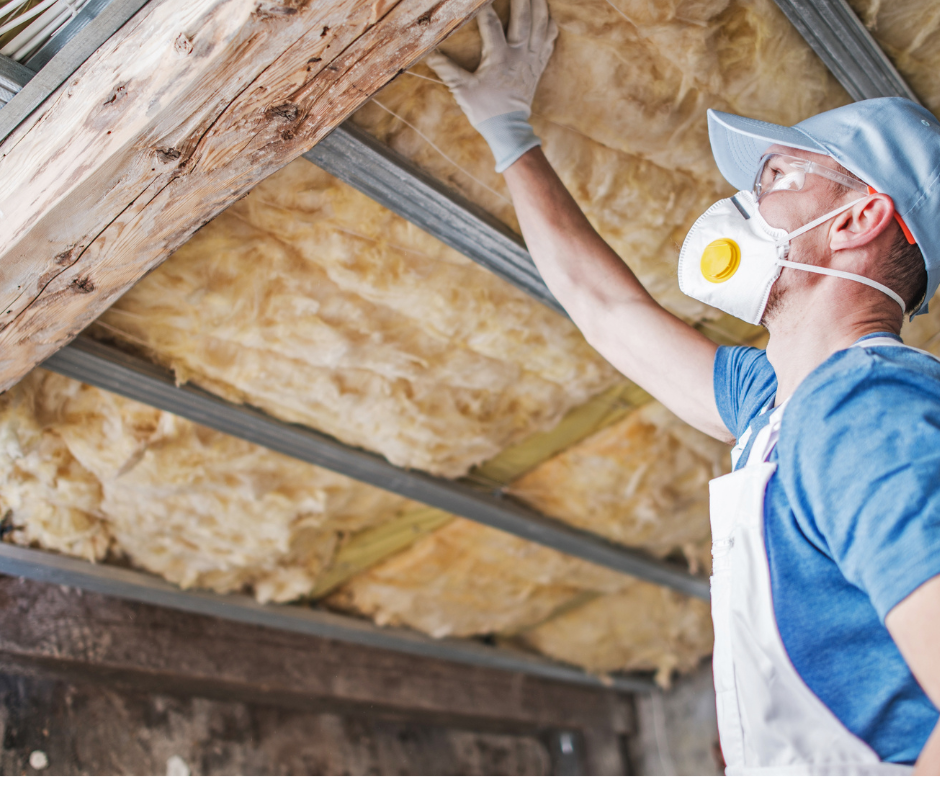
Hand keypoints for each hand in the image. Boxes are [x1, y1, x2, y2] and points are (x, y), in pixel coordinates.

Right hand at [426, 0, 556, 128]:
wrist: (508, 129)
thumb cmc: (484, 109)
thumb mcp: (462, 89)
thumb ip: (446, 69)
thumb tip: (428, 52)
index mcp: (499, 58)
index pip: (492, 24)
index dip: (485, 6)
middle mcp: (519, 55)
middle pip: (524, 18)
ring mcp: (532, 60)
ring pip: (541, 26)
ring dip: (539, 6)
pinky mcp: (538, 66)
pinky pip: (549, 41)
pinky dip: (550, 26)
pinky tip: (547, 16)